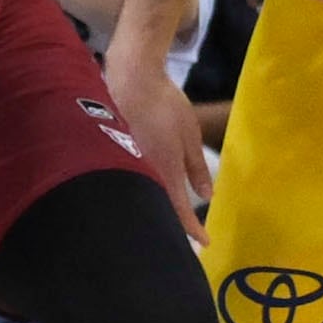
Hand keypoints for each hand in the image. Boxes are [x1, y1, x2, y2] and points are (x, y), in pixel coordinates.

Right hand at [108, 58, 212, 239]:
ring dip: (156, 208)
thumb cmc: (165, 106)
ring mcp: (126, 167)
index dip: (194, 230)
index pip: (180, 212)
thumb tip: (207, 196)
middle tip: (188, 233)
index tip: (206, 243)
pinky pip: (130, 181)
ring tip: (168, 215)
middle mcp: (143, 176)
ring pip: (142, 197)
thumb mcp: (191, 136)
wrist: (131, 79)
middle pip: (157, 210)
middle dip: (172, 224)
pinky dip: (141, 190)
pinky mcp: (115, 156)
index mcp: (164, 173)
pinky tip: (147, 189)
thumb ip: (197, 168)